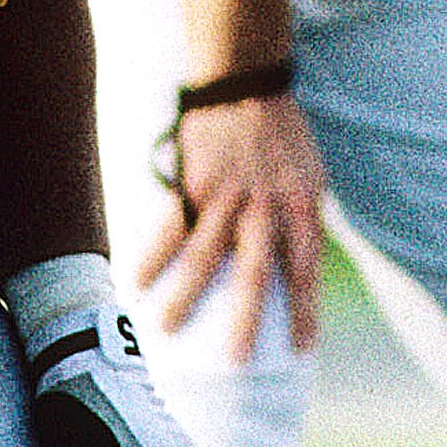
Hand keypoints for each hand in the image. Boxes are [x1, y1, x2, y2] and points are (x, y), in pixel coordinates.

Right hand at [136, 91, 325, 355]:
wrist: (246, 86)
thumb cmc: (282, 136)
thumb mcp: (310, 177)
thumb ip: (303, 221)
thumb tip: (301, 268)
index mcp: (298, 206)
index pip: (304, 268)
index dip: (303, 309)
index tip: (300, 348)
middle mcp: (263, 206)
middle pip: (253, 272)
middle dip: (244, 319)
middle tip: (235, 360)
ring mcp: (225, 196)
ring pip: (203, 254)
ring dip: (184, 296)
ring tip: (166, 330)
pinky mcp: (192, 183)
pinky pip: (169, 226)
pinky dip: (151, 256)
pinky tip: (136, 282)